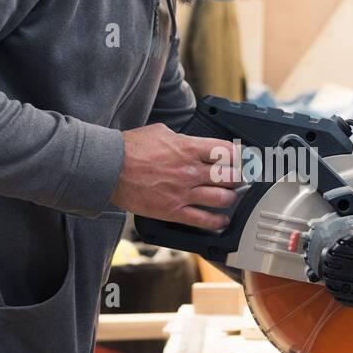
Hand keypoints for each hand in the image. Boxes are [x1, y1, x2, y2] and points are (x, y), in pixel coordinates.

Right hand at [113, 124, 242, 229]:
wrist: (110, 168)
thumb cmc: (130, 148)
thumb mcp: (160, 131)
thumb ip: (181, 138)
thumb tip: (191, 141)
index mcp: (188, 148)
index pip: (227, 151)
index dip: (239, 156)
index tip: (242, 159)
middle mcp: (190, 171)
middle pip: (230, 176)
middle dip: (238, 177)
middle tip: (239, 178)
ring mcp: (183, 193)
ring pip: (222, 198)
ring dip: (230, 198)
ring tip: (230, 196)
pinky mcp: (174, 211)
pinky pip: (203, 220)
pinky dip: (217, 221)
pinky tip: (222, 220)